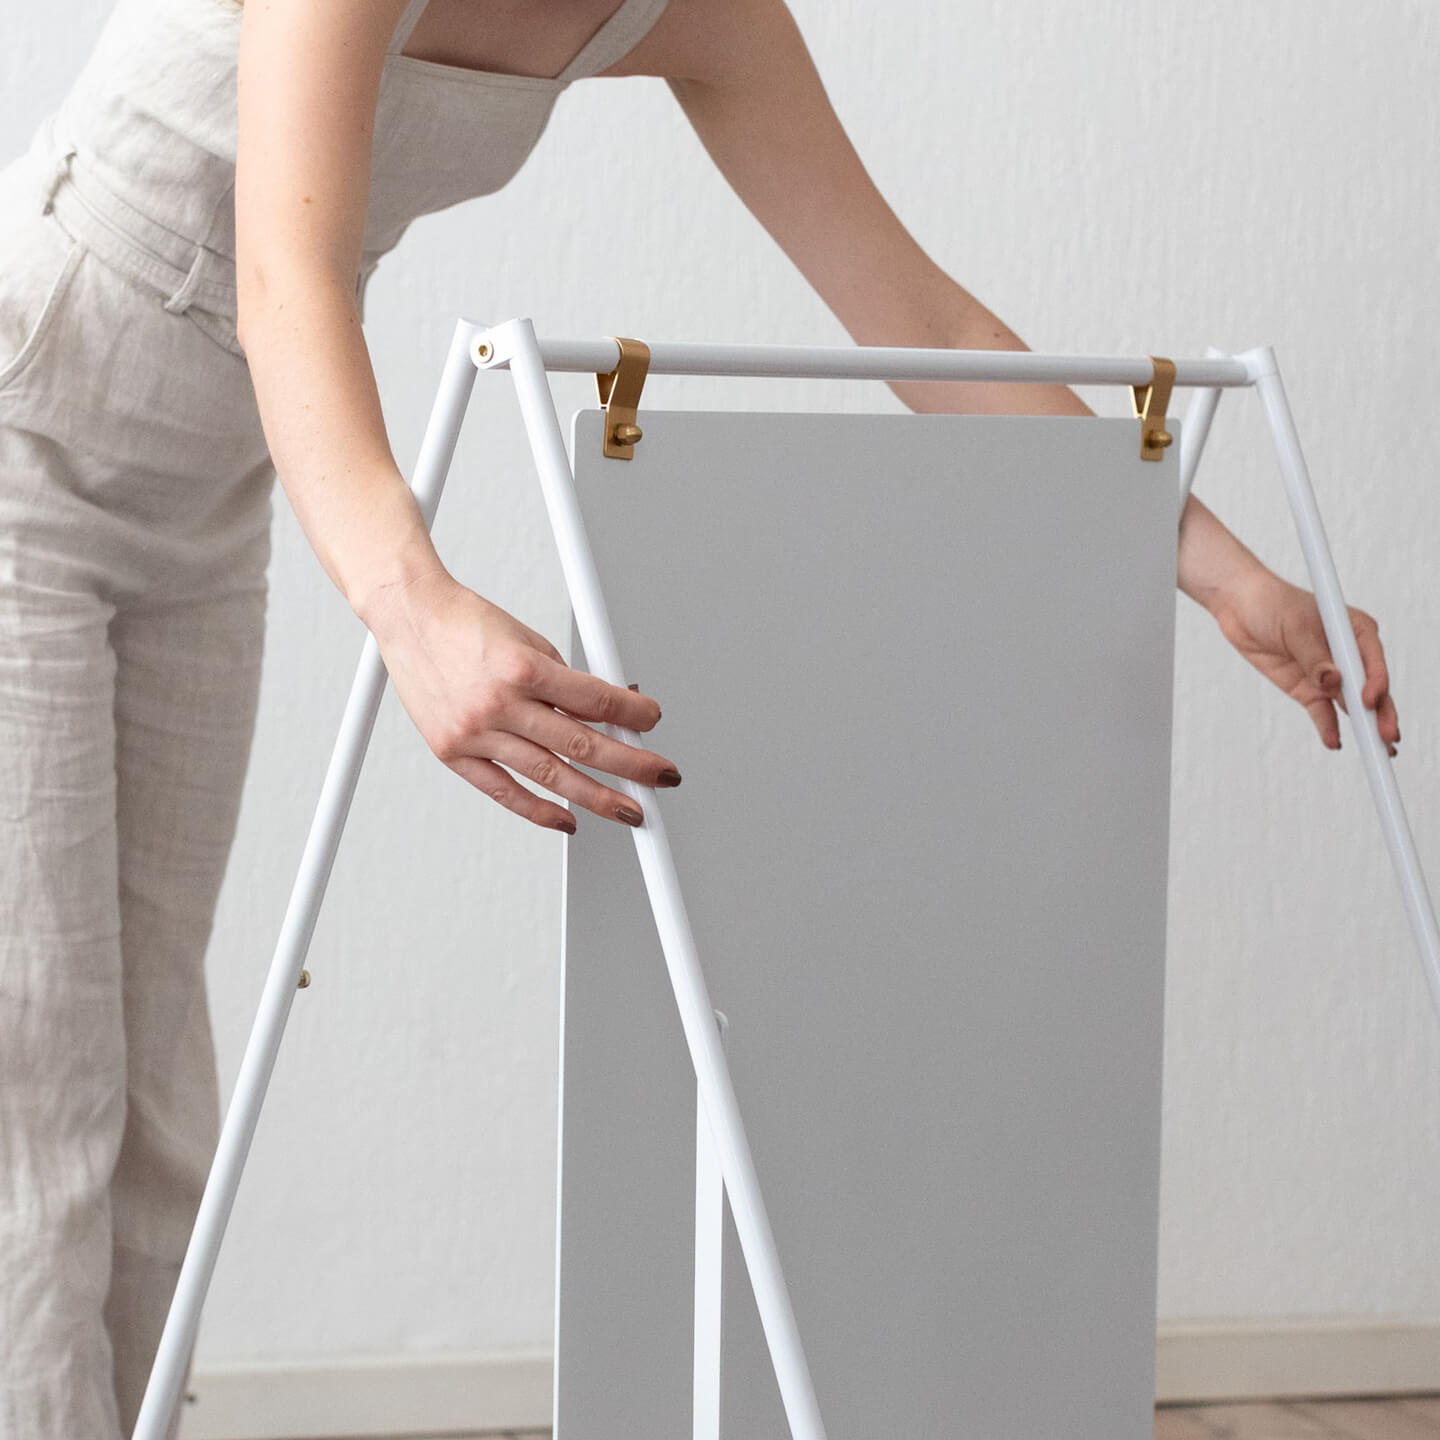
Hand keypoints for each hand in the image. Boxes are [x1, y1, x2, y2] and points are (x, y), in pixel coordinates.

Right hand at [360, 568, 679, 830]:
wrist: (409, 616)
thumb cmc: (467, 623)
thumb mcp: (529, 641)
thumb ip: (566, 681)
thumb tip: (609, 712)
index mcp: (523, 667)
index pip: (596, 702)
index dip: (633, 716)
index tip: (652, 723)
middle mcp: (499, 703)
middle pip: (581, 745)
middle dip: (630, 766)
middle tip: (660, 777)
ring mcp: (475, 732)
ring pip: (549, 775)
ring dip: (596, 797)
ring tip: (628, 809)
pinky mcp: (453, 751)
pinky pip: (503, 791)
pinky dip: (539, 811)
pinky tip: (569, 820)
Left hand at [1208, 567, 1400, 755]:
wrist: (1241, 608)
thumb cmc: (1274, 604)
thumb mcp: (1295, 626)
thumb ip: (1314, 657)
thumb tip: (1333, 681)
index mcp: (1356, 630)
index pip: (1372, 661)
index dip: (1375, 682)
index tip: (1368, 700)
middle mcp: (1348, 655)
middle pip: (1369, 688)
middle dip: (1380, 713)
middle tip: (1387, 738)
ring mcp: (1329, 675)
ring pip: (1351, 705)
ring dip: (1363, 726)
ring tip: (1376, 749)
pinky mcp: (1308, 689)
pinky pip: (1322, 712)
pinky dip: (1328, 726)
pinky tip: (1334, 741)